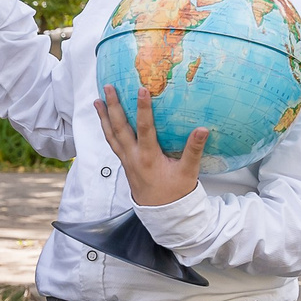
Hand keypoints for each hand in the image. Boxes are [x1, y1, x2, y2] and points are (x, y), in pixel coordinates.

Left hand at [96, 84, 206, 205]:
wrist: (162, 213)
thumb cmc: (176, 192)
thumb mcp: (188, 173)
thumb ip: (194, 150)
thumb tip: (202, 129)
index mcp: (148, 158)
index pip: (145, 128)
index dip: (143, 109)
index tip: (142, 90)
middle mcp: (133, 157)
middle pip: (119, 128)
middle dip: (113, 106)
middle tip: (108, 87)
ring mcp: (126, 160)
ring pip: (111, 135)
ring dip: (104, 117)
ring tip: (97, 100)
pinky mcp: (124, 163)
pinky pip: (112, 142)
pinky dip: (107, 129)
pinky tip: (106, 120)